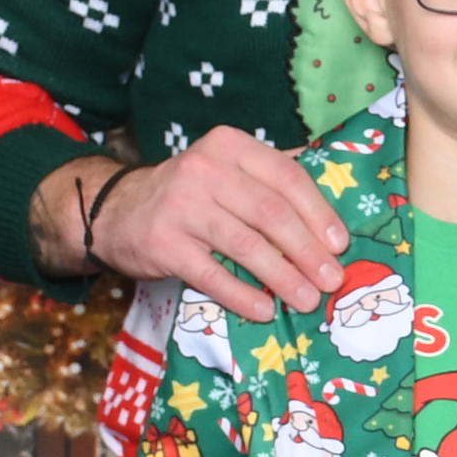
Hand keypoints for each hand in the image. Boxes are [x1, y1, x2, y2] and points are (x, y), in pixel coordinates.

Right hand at [40, 130, 346, 316]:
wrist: (117, 210)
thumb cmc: (191, 194)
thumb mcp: (228, 169)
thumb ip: (273, 178)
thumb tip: (336, 202)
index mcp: (230, 146)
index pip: (287, 178)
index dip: (318, 214)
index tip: (339, 245)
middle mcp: (205, 169)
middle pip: (272, 214)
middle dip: (308, 252)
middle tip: (331, 280)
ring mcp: (181, 206)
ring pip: (247, 245)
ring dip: (283, 277)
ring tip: (307, 300)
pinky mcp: (163, 243)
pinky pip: (212, 274)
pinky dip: (243, 295)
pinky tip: (265, 310)